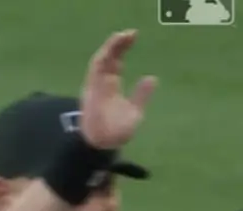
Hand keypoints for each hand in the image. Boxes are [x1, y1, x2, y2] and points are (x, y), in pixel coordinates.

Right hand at [79, 29, 157, 149]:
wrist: (104, 145)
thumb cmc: (116, 133)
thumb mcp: (135, 111)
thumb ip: (141, 95)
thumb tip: (152, 78)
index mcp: (110, 87)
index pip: (115, 63)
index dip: (122, 50)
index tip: (133, 38)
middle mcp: (101, 84)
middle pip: (108, 59)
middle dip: (117, 45)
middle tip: (131, 33)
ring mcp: (94, 86)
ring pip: (100, 60)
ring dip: (111, 47)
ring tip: (123, 36)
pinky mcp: (91, 90)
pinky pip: (95, 70)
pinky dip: (103, 58)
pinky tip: (112, 49)